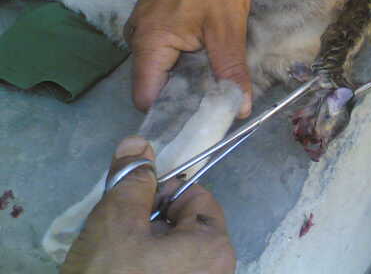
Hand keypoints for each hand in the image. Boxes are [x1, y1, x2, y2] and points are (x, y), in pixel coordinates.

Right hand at [61, 136, 235, 273]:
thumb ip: (133, 179)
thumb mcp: (116, 221)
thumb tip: (139, 143)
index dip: (161, 194)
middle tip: (120, 237)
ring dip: (146, 248)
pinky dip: (148, 268)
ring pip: (175, 252)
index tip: (132, 206)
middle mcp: (220, 271)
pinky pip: (171, 272)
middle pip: (186, 225)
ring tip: (118, 260)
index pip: (195, 196)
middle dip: (151, 223)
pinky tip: (122, 273)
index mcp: (216, 246)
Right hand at [124, 0, 288, 114]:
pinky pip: (164, 53)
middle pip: (153, 86)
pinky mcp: (154, 18)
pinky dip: (183, 63)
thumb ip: (231, 71)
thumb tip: (239, 110)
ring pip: (160, 69)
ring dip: (185, 81)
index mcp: (149, 43)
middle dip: (182, 101)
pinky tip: (206, 67)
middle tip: (213, 112)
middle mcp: (137, 38)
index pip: (147, 98)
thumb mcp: (227, 29)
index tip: (198, 125)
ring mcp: (143, 27)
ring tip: (214, 92)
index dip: (171, 116)